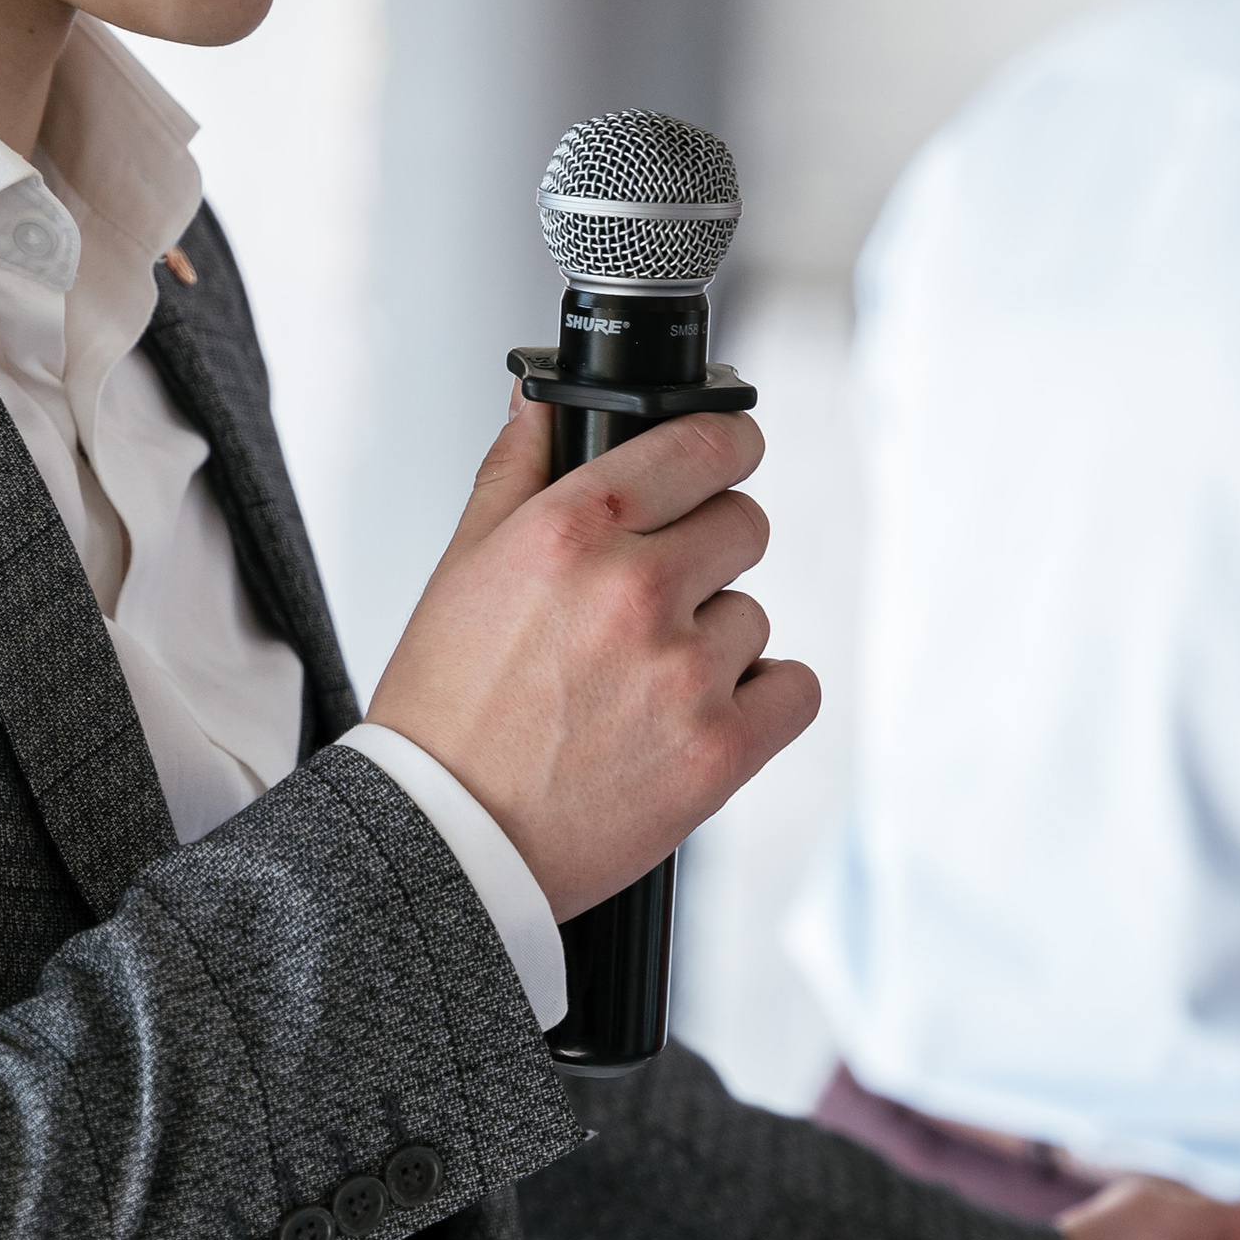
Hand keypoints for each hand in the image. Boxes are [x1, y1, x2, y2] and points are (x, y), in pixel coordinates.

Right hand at [365, 390, 821, 922]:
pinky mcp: (718, 750)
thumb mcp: (460, 568)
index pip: (703, 445)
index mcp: (568, 533)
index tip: (729, 456)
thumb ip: (515, 471)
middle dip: (710, 554)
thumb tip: (540, 400)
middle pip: (744, 525)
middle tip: (659, 599)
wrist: (446, 840)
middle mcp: (631, 591)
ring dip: (715, 641)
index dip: (725, 447)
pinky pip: (793, 689)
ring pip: (752, 616)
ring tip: (641, 684)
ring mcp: (682, 673)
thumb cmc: (446, 713)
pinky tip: (699, 716)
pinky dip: (761, 702)